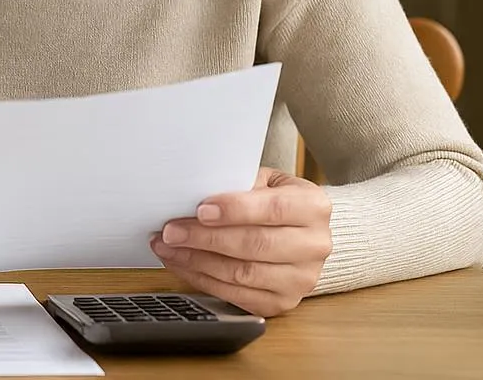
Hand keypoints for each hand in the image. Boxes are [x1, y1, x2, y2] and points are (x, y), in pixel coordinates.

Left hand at [151, 167, 332, 316]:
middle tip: (171, 231)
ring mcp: (301, 279)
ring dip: (197, 261)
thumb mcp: (263, 181)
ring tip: (167, 247)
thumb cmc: (272, 200)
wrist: (297, 232)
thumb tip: (193, 194)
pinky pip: (236, 296)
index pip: (273, 209)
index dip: (235, 210)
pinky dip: (202, 279)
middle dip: (205, 238)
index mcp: (313, 207)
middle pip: (255, 244)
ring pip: (242, 274)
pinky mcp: (282, 302)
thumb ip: (237, 185)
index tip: (201, 210)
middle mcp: (314, 246)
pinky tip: (182, 264)